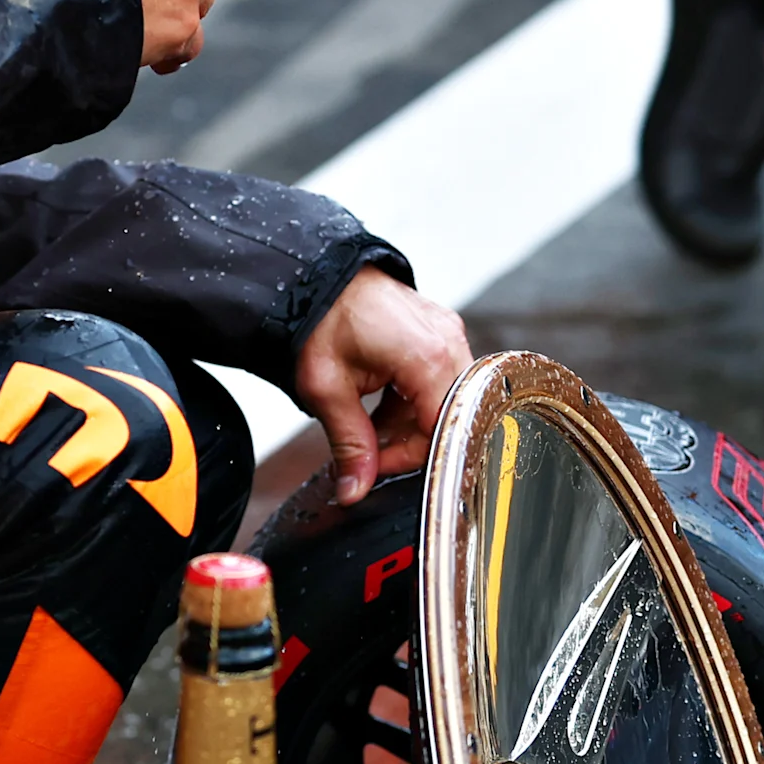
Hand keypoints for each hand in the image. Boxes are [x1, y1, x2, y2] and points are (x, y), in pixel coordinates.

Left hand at [291, 268, 471, 505]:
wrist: (314, 273)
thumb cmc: (319, 318)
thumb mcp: (327, 389)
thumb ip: (348, 443)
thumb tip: (354, 490)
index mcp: (428, 356)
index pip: (442, 430)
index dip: (409, 456)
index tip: (375, 464)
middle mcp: (449, 342)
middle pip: (447, 417)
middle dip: (409, 440)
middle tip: (369, 447)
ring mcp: (447, 333)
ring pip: (443, 402)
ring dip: (408, 421)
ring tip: (367, 421)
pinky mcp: (438, 331)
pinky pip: (437, 381)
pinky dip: (410, 400)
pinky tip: (379, 402)